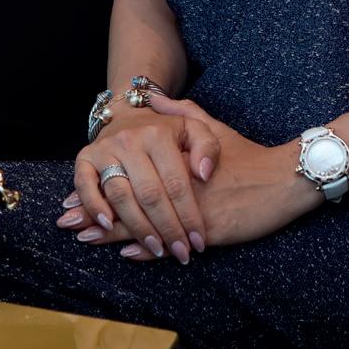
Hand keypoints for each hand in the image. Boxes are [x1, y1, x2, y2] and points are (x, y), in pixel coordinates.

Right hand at [61, 108, 220, 264]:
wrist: (128, 116)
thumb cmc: (166, 131)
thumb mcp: (193, 129)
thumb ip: (207, 147)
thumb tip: (203, 174)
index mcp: (159, 134)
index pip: (176, 183)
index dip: (188, 215)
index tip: (198, 241)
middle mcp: (131, 140)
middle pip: (150, 194)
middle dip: (167, 229)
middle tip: (181, 253)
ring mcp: (105, 150)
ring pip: (121, 196)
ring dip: (138, 228)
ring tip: (157, 249)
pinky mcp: (85, 158)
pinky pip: (85, 186)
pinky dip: (94, 207)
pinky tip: (108, 227)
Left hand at [62, 94, 318, 262]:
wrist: (281, 179)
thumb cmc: (246, 155)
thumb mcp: (211, 128)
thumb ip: (180, 112)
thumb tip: (153, 96)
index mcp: (177, 159)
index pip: (131, 174)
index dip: (102, 185)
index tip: (73, 195)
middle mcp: (181, 183)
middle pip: (131, 199)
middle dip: (97, 212)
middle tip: (67, 223)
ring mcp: (193, 207)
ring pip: (146, 222)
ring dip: (113, 232)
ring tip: (84, 239)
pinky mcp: (209, 228)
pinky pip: (171, 240)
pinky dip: (146, 248)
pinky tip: (127, 253)